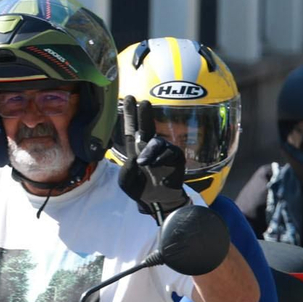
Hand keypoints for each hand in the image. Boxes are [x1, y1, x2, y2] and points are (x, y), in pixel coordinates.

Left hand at [117, 96, 189, 217]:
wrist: (157, 202)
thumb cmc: (140, 190)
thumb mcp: (126, 181)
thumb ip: (126, 169)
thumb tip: (135, 157)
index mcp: (135, 149)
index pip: (132, 128)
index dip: (130, 114)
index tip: (128, 99)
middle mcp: (149, 147)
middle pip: (146, 126)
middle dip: (144, 114)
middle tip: (143, 102)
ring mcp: (164, 152)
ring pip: (157, 142)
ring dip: (149, 151)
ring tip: (142, 163)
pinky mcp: (176, 159)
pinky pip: (170, 153)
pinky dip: (161, 159)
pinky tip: (156, 167)